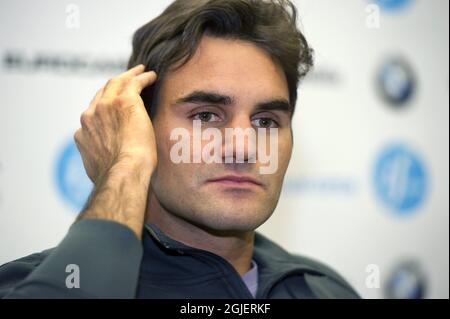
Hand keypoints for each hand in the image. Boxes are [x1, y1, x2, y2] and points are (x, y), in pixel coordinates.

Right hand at [74, 64, 156, 184]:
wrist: (124, 173)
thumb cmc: (118, 178)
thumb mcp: (99, 170)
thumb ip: (98, 160)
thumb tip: (103, 165)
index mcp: (83, 134)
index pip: (93, 114)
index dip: (104, 107)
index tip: (113, 106)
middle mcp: (90, 117)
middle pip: (101, 93)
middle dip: (114, 85)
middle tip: (125, 80)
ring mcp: (105, 107)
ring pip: (116, 83)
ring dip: (129, 76)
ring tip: (140, 71)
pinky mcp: (124, 101)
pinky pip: (133, 83)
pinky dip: (142, 77)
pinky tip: (151, 76)